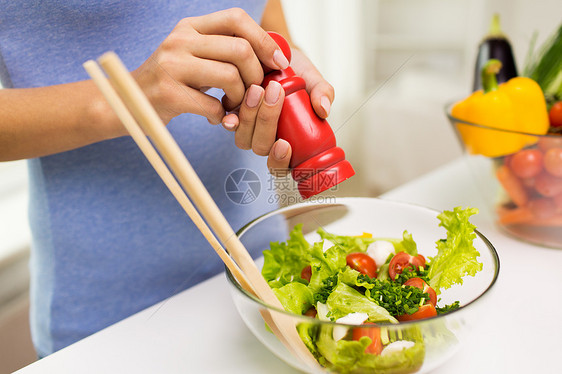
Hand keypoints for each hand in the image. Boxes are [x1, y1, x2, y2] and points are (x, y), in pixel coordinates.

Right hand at [130, 8, 289, 126]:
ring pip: (230, 76)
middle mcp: (180, 40)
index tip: (278, 63)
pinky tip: (216, 117)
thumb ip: (223, 50)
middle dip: (256, 76)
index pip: (237, 18)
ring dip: (241, 98)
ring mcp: (172, 65)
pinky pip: (213, 105)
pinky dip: (222, 116)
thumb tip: (272, 56)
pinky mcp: (169, 93)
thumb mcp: (193, 55)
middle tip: (253, 92)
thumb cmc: (171, 82)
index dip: (264, 40)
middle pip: (240, 49)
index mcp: (191, 26)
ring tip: (233, 107)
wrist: (127, 102)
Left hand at [221, 47, 334, 176]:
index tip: (284, 144)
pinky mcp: (230, 114)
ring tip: (257, 87)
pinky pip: (228, 122)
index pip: (281, 165)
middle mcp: (265, 139)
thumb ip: (323, 92)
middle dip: (266, 122)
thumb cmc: (296, 72)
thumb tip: (324, 110)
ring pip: (242, 137)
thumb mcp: (313, 80)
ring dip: (249, 115)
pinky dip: (230, 113)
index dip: (280, 160)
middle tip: (274, 92)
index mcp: (288, 141)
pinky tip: (235, 98)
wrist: (273, 52)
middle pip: (260, 147)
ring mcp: (247, 128)